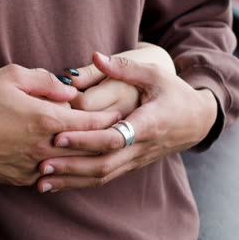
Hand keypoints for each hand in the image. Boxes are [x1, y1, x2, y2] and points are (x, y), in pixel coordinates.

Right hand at [0, 64, 119, 185]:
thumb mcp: (11, 76)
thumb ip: (46, 82)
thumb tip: (70, 91)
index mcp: (44, 120)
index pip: (90, 123)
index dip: (108, 118)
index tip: (118, 114)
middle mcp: (42, 147)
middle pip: (86, 149)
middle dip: (105, 140)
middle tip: (116, 133)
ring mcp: (30, 166)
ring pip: (69, 166)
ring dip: (84, 157)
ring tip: (93, 148)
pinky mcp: (17, 178)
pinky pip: (47, 176)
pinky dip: (59, 168)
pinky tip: (61, 160)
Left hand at [36, 52, 216, 191]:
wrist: (197, 122)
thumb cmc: (174, 94)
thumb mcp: (156, 74)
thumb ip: (125, 67)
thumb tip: (96, 56)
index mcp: (148, 124)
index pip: (113, 138)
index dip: (85, 139)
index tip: (58, 137)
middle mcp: (140, 148)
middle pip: (104, 164)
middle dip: (71, 167)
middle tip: (42, 166)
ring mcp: (135, 160)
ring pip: (102, 176)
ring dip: (71, 180)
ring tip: (41, 183)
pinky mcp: (130, 166)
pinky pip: (104, 178)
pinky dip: (80, 182)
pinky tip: (57, 184)